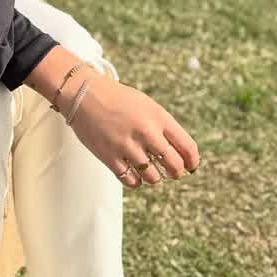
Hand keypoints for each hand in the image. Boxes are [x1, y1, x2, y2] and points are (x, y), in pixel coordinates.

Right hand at [60, 70, 200, 187]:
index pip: (187, 147)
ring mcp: (127, 145)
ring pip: (153, 177)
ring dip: (153, 177)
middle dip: (176, 172)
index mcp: (159, 117)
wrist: (84, 93)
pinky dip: (136, 182)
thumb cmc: (118, 100)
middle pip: (174, 165)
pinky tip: (135, 175)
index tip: (191, 167)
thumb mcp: (147, 106)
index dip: (192, 161)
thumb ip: (164, 127)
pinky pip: (131, 181)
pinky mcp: (109, 156)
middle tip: (172, 172)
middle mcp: (146, 132)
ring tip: (149, 171)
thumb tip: (181, 155)